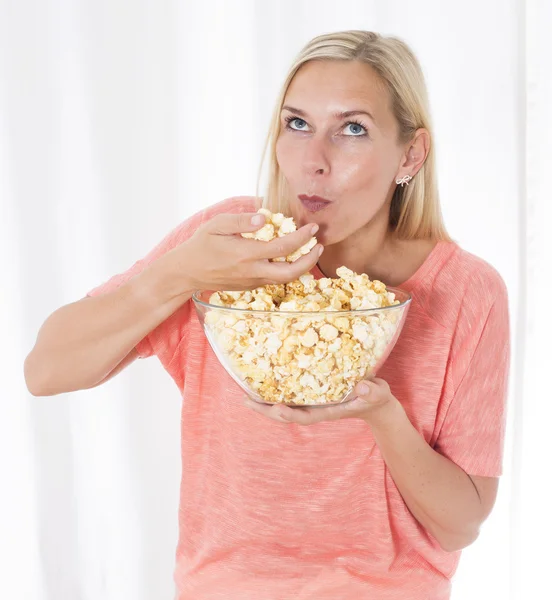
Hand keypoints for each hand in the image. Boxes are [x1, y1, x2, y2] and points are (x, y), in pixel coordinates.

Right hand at [167, 212, 322, 293]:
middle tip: (319, 245)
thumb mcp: (216, 225)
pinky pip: (275, 280)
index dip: (302, 237)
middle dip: (310, 259)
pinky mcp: (250, 286)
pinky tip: (292, 258)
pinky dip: (289, 270)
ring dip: (303, 266)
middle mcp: (252, 271)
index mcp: (245, 254)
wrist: (187, 273)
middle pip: (291, 272)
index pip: (282, 247)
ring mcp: (252, 281)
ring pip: (286, 279)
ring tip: (311, 251)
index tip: (312, 228)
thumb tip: (265, 217)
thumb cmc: (200, 245)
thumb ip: (241, 220)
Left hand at [243, 376, 395, 425]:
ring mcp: (312, 403)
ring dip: (265, 404)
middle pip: (288, 415)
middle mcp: (317, 409)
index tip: (276, 407)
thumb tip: (362, 386)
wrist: (373, 400)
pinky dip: (274, 393)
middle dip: (267, 411)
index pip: (307, 416)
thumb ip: (372, 391)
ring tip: (245, 397)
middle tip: (246, 401)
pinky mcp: (311, 395)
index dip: (291, 414)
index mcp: (330, 411)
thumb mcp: (378, 392)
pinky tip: (261, 385)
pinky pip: (289, 396)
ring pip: (285, 407)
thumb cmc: (375, 397)